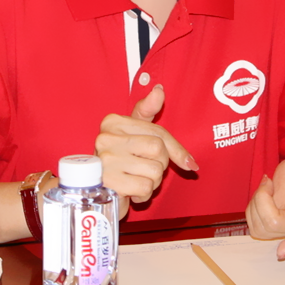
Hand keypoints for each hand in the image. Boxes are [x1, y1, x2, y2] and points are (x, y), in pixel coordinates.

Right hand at [94, 84, 197, 217]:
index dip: (176, 150)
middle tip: (144, 171)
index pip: (158, 134)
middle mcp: (106, 137)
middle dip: (160, 166)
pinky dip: (143, 195)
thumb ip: (147, 111)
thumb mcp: (133, 133)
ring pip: (155, 171)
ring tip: (136, 180)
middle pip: (159, 150)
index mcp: (113, 122)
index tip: (187, 163)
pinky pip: (145, 188)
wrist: (96, 193)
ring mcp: (106, 159)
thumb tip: (159, 90)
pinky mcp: (108, 182)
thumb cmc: (121, 160)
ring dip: (152, 183)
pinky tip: (131, 191)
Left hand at [245, 141, 284, 259]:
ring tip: (267, 185)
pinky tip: (265, 189)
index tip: (281, 252)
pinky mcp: (274, 214)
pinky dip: (253, 204)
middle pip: (273, 226)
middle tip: (269, 182)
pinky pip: (255, 219)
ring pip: (260, 227)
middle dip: (262, 201)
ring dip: (256, 204)